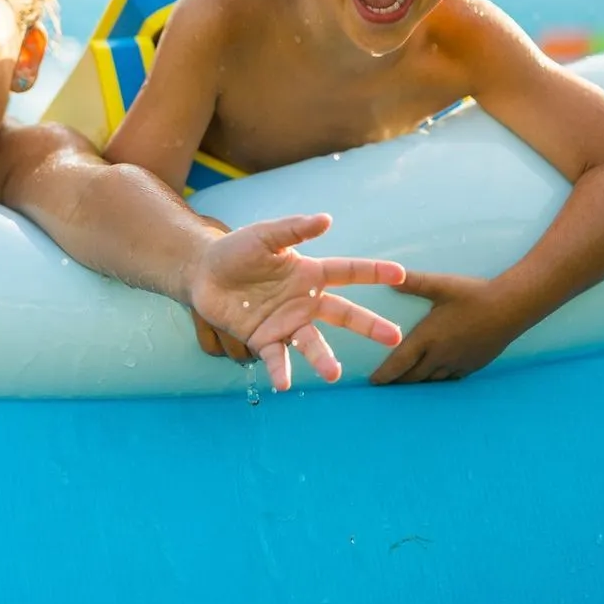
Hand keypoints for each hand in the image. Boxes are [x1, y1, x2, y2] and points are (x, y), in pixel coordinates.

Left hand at [186, 213, 406, 390]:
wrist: (202, 273)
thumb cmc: (235, 251)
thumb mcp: (264, 235)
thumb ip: (294, 229)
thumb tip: (326, 219)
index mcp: (309, 274)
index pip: (348, 272)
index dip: (374, 272)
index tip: (401, 275)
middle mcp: (304, 301)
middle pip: (343, 314)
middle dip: (369, 326)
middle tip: (394, 338)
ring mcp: (286, 323)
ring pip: (312, 343)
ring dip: (323, 358)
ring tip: (333, 373)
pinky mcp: (263, 339)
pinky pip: (277, 357)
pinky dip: (281, 371)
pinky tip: (284, 384)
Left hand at [369, 272, 529, 383]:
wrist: (511, 307)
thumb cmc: (473, 295)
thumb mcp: (440, 285)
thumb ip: (413, 282)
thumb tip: (388, 277)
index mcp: (428, 337)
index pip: (400, 362)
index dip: (385, 374)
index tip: (373, 382)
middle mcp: (441, 355)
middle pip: (414, 376)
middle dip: (397, 382)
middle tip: (385, 385)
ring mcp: (458, 362)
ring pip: (432, 380)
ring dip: (417, 383)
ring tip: (405, 384)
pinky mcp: (474, 365)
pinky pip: (450, 379)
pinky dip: (438, 381)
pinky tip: (434, 378)